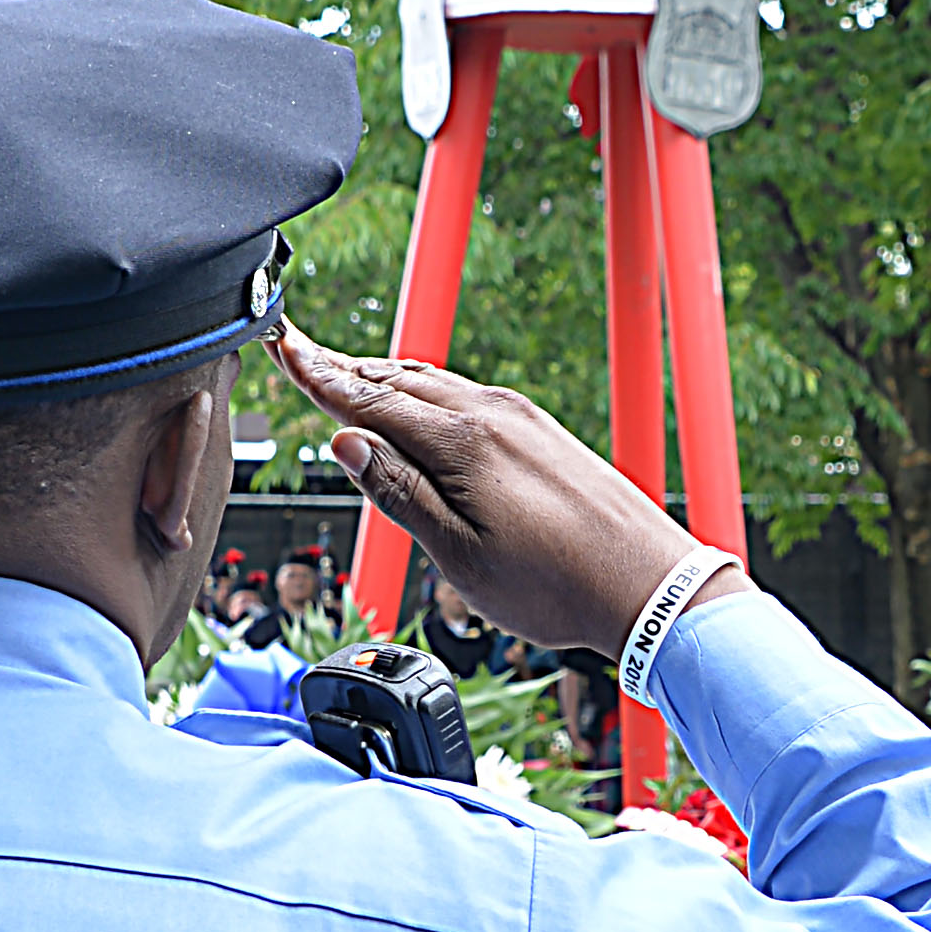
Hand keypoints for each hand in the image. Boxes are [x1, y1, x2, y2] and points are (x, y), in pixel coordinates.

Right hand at [274, 326, 731, 654]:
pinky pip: (463, 394)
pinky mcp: (539, 430)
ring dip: (381, 376)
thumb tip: (345, 443)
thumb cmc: (556, 585)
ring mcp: (519, 417)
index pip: (369, 401)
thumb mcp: (460, 556)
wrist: (649, 584)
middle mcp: (490, 414)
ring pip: (432, 383)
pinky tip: (416, 403)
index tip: (281, 347)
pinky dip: (423, 391)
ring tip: (342, 371)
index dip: (318, 376)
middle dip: (342, 367)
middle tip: (297, 350)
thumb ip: (399, 494)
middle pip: (396, 380)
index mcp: (462, 443)